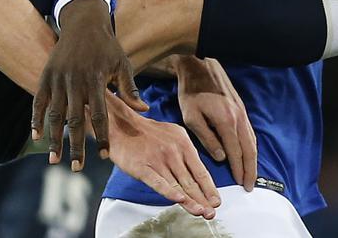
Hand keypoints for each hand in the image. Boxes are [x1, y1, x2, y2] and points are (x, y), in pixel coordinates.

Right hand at [32, 0, 147, 170]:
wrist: (83, 22)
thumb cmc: (107, 46)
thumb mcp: (123, 63)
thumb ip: (130, 88)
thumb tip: (144, 110)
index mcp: (96, 80)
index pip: (100, 115)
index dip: (102, 136)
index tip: (105, 156)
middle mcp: (75, 81)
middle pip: (75, 120)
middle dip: (76, 146)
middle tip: (76, 168)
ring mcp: (58, 79)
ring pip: (55, 115)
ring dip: (54, 139)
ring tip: (54, 160)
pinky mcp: (46, 76)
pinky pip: (38, 101)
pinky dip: (36, 119)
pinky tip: (36, 136)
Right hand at [106, 92, 221, 218]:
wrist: (121, 125)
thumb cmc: (148, 132)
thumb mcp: (174, 134)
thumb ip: (186, 152)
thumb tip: (199, 173)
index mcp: (183, 143)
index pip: (200, 170)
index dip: (209, 188)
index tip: (216, 201)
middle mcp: (173, 152)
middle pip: (191, 180)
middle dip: (203, 199)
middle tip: (211, 212)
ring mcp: (157, 160)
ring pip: (177, 184)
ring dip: (190, 201)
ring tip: (200, 212)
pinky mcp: (142, 167)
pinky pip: (157, 182)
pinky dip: (169, 191)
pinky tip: (178, 200)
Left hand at [176, 56, 257, 190]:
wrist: (199, 65)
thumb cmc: (191, 92)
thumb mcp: (192, 117)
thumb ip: (207, 138)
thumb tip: (221, 157)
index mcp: (226, 121)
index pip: (236, 152)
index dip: (238, 170)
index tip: (240, 184)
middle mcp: (239, 117)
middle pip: (249, 149)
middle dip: (250, 169)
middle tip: (250, 186)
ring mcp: (242, 112)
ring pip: (252, 140)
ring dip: (253, 159)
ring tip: (251, 174)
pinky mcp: (241, 107)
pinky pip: (250, 131)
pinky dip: (251, 145)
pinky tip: (249, 153)